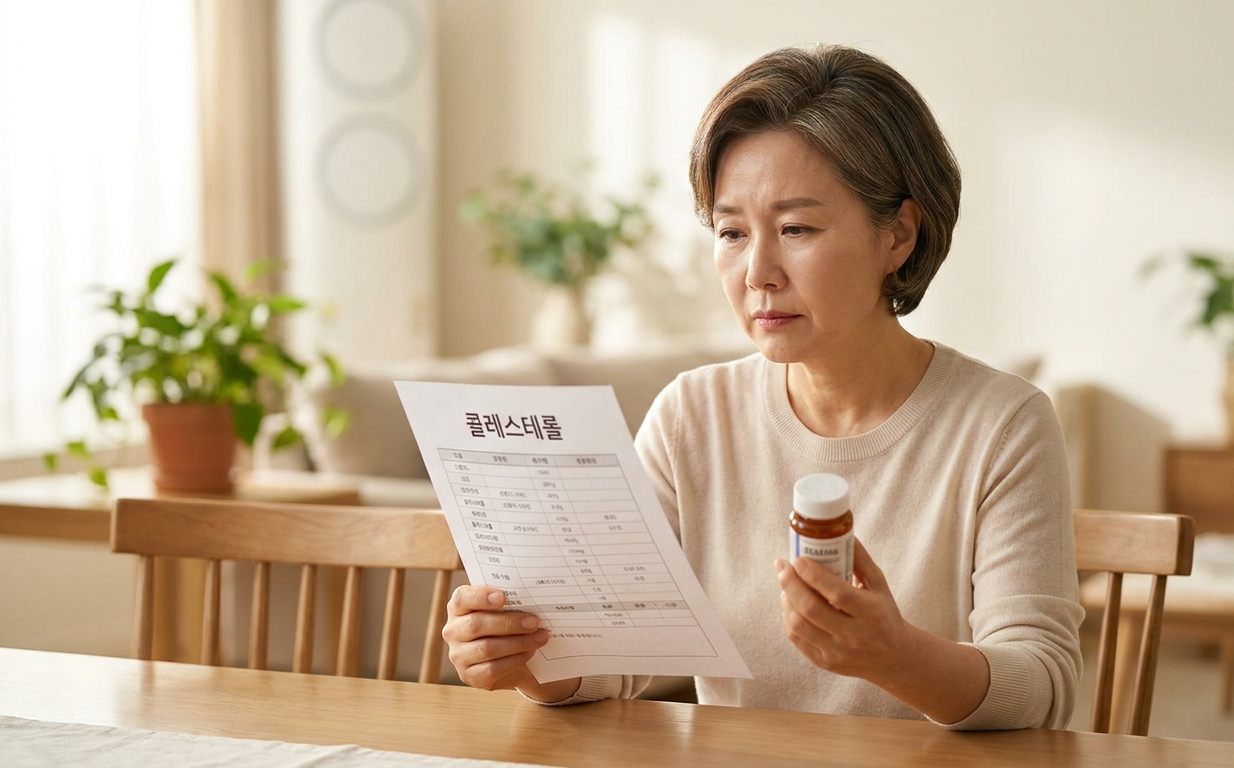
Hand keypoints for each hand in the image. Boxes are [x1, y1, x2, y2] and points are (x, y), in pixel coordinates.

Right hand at [442, 585, 548, 691]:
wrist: (513, 658)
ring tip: (540, 637)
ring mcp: (458, 655)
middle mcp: (453, 631)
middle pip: (476, 625)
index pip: (462, 598)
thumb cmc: (507, 627)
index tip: (503, 597)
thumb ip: (510, 603)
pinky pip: (493, 668)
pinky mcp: (470, 676)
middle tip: (534, 622)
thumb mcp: (506, 611)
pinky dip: (515, 660)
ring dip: (518, 643)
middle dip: (508, 623)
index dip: (481, 596)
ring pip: (486, 648)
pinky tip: (530, 652)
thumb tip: (531, 599)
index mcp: (458, 608)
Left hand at [775, 538, 909, 684]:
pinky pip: (797, 639)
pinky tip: (790, 604)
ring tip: (786, 584)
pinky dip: (788, 618)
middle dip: (790, 583)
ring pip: (799, 625)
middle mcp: (854, 636)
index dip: (813, 575)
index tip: (798, 558)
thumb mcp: (879, 585)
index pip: (837, 593)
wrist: (894, 658)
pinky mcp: (825, 663)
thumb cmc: (884, 615)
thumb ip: (861, 560)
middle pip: (811, 609)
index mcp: (871, 613)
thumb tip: (842, 532)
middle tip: (782, 565)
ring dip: (786, 600)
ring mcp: (838, 652)